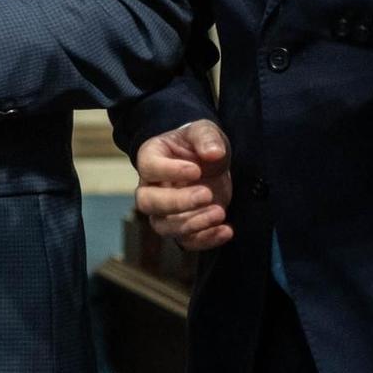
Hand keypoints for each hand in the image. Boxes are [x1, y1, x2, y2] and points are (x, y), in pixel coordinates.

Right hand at [134, 119, 233, 250]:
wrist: (208, 163)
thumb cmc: (199, 144)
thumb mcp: (204, 131)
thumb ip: (207, 138)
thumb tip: (213, 153)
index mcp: (150, 158)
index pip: (148, 167)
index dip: (169, 171)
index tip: (196, 170)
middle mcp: (150, 187)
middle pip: (147, 202)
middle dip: (176, 202)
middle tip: (206, 194)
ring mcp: (164, 211)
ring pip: (163, 226)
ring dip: (192, 224)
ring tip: (220, 212)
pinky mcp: (183, 226)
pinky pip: (185, 241)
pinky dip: (206, 240)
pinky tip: (226, 230)